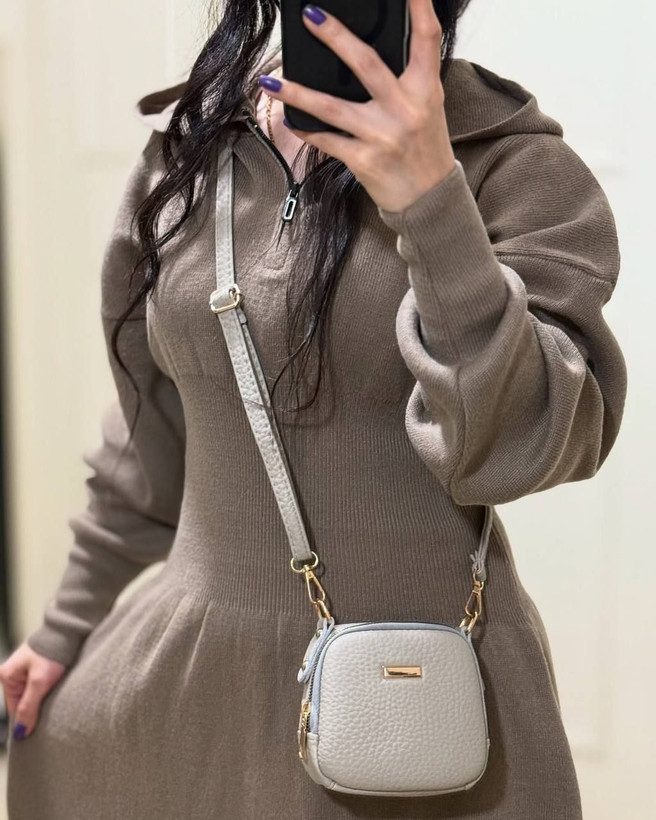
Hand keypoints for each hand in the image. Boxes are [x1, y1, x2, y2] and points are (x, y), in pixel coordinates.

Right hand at [0, 641, 66, 739]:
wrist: (69, 629)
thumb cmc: (52, 651)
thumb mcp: (40, 681)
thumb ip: (29, 707)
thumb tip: (20, 732)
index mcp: (8, 676)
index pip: (14, 709)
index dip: (26, 721)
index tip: (37, 735)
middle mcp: (15, 673)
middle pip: (23, 702)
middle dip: (35, 710)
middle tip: (50, 720)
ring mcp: (27, 670)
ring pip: (34, 695)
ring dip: (44, 701)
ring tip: (56, 706)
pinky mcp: (41, 667)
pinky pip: (41, 686)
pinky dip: (49, 692)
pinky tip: (58, 695)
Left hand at [258, 0, 455, 212]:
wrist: (429, 200)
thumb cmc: (424, 149)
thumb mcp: (427, 108)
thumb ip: (406, 81)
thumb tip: (362, 53)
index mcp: (425, 89)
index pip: (427, 38)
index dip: (419, 6)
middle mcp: (405, 109)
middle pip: (366, 64)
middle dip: (335, 37)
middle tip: (310, 15)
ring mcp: (382, 136)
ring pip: (331, 107)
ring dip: (297, 92)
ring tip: (269, 80)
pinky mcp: (364, 160)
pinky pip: (326, 141)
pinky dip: (305, 130)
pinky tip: (288, 119)